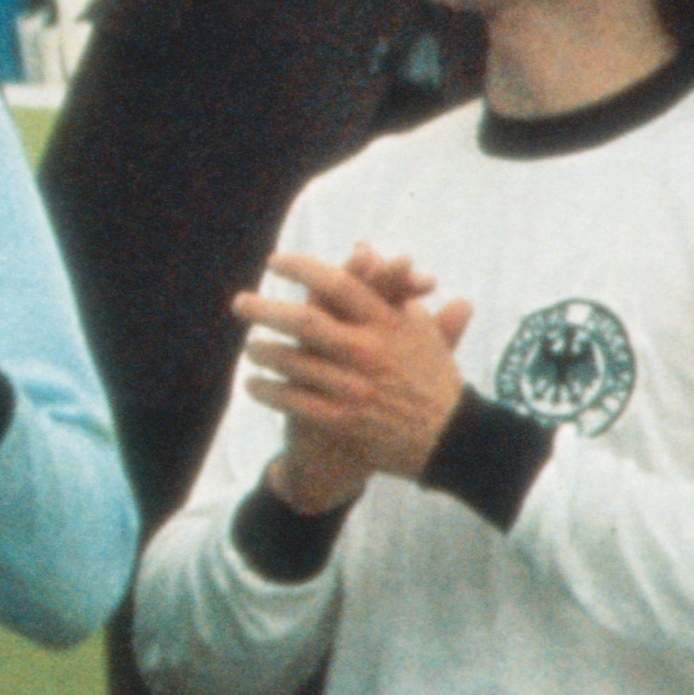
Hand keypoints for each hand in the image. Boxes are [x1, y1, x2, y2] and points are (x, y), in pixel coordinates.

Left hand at [238, 242, 471, 510]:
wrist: (452, 441)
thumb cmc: (435, 381)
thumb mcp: (425, 334)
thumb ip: (400, 294)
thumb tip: (377, 253)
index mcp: (389, 324)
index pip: (339, 283)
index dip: (302, 268)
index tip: (276, 262)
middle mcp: (369, 351)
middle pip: (303, 320)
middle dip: (264, 309)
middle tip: (240, 302)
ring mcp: (354, 387)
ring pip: (291, 361)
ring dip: (262, 351)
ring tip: (250, 346)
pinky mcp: (342, 420)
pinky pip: (291, 399)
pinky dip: (266, 390)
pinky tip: (253, 384)